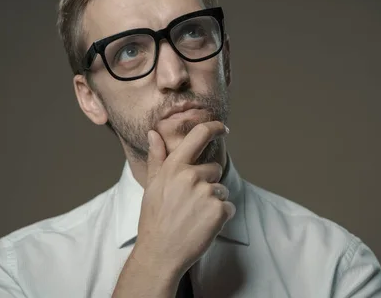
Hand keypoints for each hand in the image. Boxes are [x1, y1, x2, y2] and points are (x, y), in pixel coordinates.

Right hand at [132, 121, 235, 276]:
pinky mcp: (219, 211)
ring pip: (221, 190)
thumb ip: (156, 157)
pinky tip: (203, 225)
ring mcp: (206, 193)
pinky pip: (229, 207)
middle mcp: (191, 176)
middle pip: (214, 169)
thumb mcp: (152, 185)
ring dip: (213, 202)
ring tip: (193, 216)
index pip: (199, 135)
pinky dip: (220, 217)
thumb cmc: (154, 219)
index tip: (223, 128)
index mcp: (175, 167)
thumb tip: (153, 133)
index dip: (215, 128)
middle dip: (207, 183)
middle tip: (189, 203)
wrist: (160, 253)